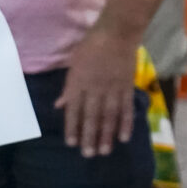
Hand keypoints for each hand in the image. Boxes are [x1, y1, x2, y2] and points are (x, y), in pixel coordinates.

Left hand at [57, 30, 138, 158]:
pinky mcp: (126, 87)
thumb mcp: (74, 64)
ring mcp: (112, 88)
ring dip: (106, 135)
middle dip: (89, 136)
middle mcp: (94, 88)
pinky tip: (124, 137)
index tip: (71, 143)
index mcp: (79, 82)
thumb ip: (69, 87)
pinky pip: (126, 108)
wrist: (117, 33)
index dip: (72, 127)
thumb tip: (60, 105)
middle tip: (88, 154)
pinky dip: (126, 123)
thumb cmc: (91, 46)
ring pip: (108, 116)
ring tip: (105, 151)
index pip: (74, 109)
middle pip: (91, 116)